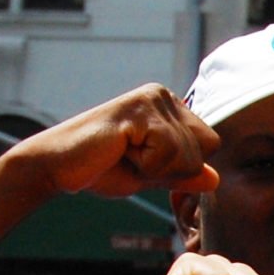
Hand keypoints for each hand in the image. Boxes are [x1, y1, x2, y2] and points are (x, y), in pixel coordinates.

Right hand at [16, 85, 219, 199]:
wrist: (58, 167)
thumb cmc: (100, 168)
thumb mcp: (150, 175)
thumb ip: (182, 175)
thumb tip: (214, 179)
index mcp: (170, 107)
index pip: (209, 145)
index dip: (181, 166)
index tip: (144, 162)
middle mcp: (164, 96)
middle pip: (204, 149)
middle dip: (171, 168)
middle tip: (133, 160)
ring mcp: (152, 99)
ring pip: (187, 154)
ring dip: (155, 168)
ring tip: (124, 155)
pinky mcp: (140, 109)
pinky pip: (167, 152)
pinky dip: (145, 165)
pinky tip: (120, 151)